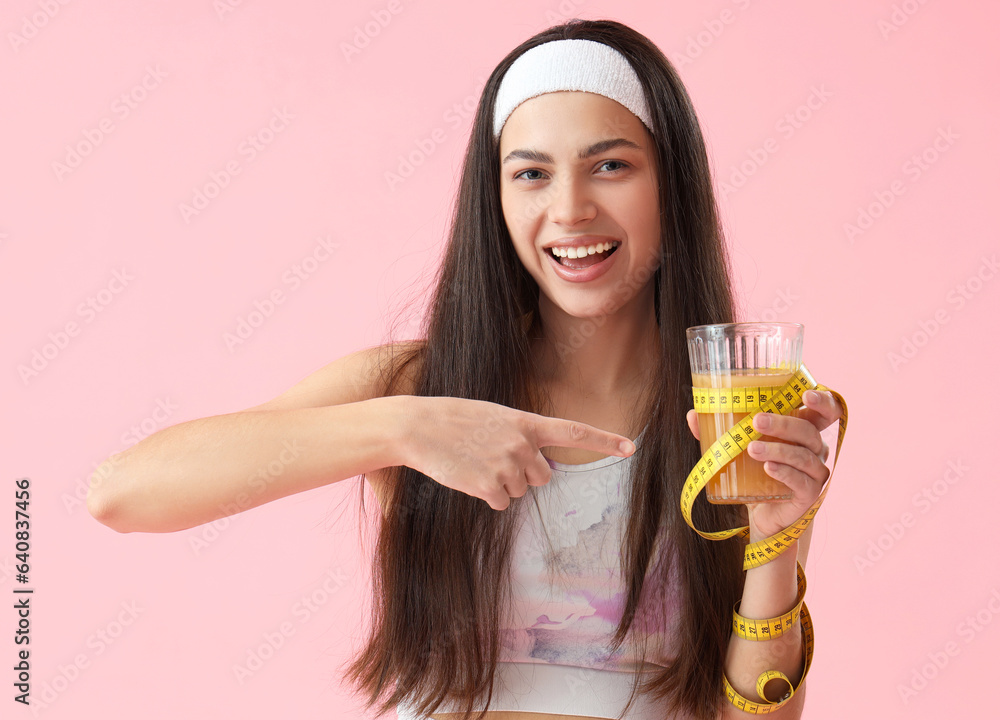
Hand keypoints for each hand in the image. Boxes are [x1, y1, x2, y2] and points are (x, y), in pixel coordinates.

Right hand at [402, 396, 635, 510]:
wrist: (417, 426)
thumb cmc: (453, 419)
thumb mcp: (492, 417)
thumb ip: (520, 436)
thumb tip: (536, 470)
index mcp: (525, 422)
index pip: (573, 432)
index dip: (604, 441)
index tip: (630, 448)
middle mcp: (522, 444)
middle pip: (542, 476)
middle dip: (523, 474)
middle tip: (492, 457)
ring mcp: (506, 465)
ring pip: (519, 491)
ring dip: (500, 483)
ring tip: (474, 461)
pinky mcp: (489, 486)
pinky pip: (500, 502)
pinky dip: (486, 495)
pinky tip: (468, 476)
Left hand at [685, 389, 842, 539]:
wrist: (761, 514)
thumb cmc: (755, 474)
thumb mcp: (737, 450)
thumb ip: (718, 432)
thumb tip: (693, 414)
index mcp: (803, 432)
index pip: (826, 411)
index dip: (822, 400)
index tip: (806, 394)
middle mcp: (815, 450)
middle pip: (809, 431)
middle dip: (783, 424)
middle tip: (756, 420)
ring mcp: (815, 473)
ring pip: (804, 455)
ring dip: (778, 449)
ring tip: (752, 449)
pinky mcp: (810, 495)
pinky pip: (802, 481)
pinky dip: (785, 473)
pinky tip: (768, 468)